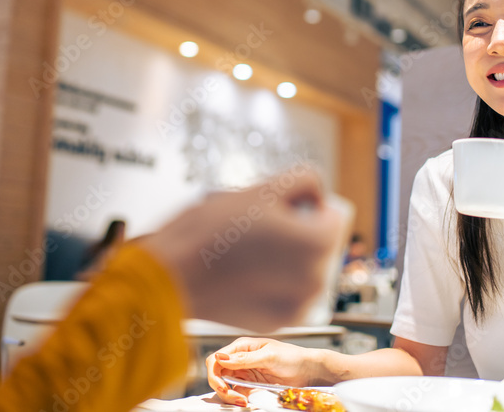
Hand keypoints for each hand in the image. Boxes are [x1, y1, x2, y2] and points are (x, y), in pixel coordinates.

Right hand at [142, 168, 343, 332]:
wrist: (171, 278)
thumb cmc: (212, 231)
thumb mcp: (261, 188)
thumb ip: (303, 181)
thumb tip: (316, 196)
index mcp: (317, 244)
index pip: (332, 217)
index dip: (306, 208)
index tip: (279, 211)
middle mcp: (315, 279)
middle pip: (318, 245)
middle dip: (296, 235)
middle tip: (257, 229)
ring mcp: (297, 305)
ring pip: (302, 270)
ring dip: (285, 259)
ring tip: (248, 250)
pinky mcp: (277, 322)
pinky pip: (285, 294)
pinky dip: (272, 283)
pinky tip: (243, 273)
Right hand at [206, 337, 320, 405]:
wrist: (307, 370)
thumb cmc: (292, 357)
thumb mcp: (268, 356)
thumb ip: (244, 359)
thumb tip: (221, 357)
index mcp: (242, 346)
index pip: (216, 358)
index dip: (215, 374)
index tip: (224, 386)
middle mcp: (240, 358)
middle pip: (217, 373)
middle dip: (221, 387)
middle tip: (235, 397)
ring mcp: (245, 372)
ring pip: (225, 385)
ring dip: (230, 395)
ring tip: (243, 401)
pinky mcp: (250, 384)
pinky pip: (237, 392)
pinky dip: (238, 398)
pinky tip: (246, 401)